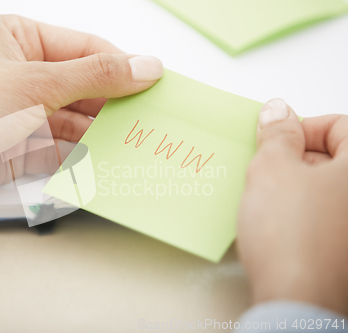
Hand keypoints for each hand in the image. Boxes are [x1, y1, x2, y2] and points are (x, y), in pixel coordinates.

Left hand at [0, 15, 163, 226]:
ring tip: (136, 138)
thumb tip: (143, 66)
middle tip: (150, 115)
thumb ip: (95, 76)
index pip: (83, 48)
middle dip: (113, 101)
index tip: (154, 80)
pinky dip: (82, 152)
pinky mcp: (18, 146)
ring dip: (101, 130)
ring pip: (73, 118)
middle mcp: (19, 72)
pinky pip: (60, 146)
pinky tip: (107, 156)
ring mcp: (19, 111)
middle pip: (81, 84)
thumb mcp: (36, 82)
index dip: (121, 64)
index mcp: (17, 38)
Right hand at [238, 98, 347, 314]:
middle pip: (337, 156)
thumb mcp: (271, 170)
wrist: (296, 299)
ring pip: (328, 186)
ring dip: (298, 183)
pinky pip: (326, 213)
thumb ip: (276, 134)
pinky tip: (281, 220)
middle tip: (268, 168)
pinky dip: (305, 208)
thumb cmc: (291, 237)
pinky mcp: (346, 247)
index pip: (341, 125)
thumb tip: (277, 111)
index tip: (278, 140)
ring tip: (269, 197)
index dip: (303, 127)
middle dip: (297, 157)